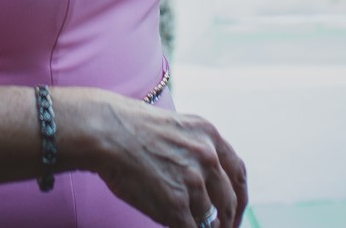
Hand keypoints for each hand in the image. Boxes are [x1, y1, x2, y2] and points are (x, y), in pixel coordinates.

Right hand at [59, 89, 247, 227]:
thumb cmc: (131, 129)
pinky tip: (175, 224)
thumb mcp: (177, 127)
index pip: (238, 174)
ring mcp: (193, 181)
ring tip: (183, 220)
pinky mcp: (176, 204)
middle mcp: (208, 157)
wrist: (107, 132)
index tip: (234, 211)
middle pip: (228, 200)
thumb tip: (207, 184)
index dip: (238, 198)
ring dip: (199, 224)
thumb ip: (198, 151)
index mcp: (210, 136)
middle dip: (225, 220)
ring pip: (207, 217)